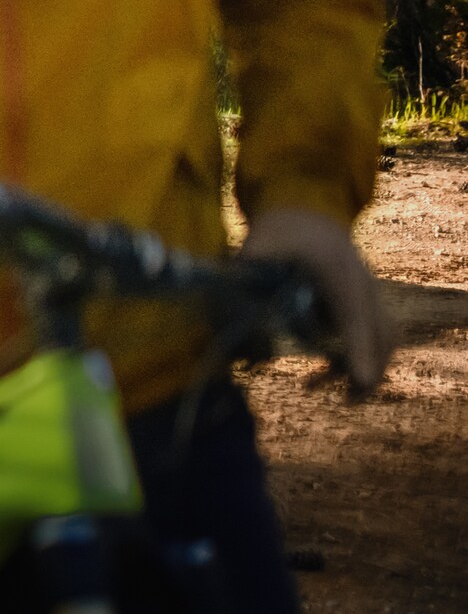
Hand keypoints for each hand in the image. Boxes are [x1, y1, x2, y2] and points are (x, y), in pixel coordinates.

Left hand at [244, 206, 390, 393]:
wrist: (308, 215)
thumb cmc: (281, 231)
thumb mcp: (258, 242)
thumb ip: (247, 270)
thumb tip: (229, 311)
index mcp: (338, 270)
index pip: (353, 315)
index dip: (358, 348)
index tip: (361, 379)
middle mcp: (364, 284)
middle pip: (381, 334)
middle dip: (369, 369)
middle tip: (345, 399)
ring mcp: (369, 296)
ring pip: (383, 340)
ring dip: (362, 369)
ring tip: (314, 386)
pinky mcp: (364, 307)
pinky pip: (373, 339)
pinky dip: (355, 360)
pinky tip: (319, 376)